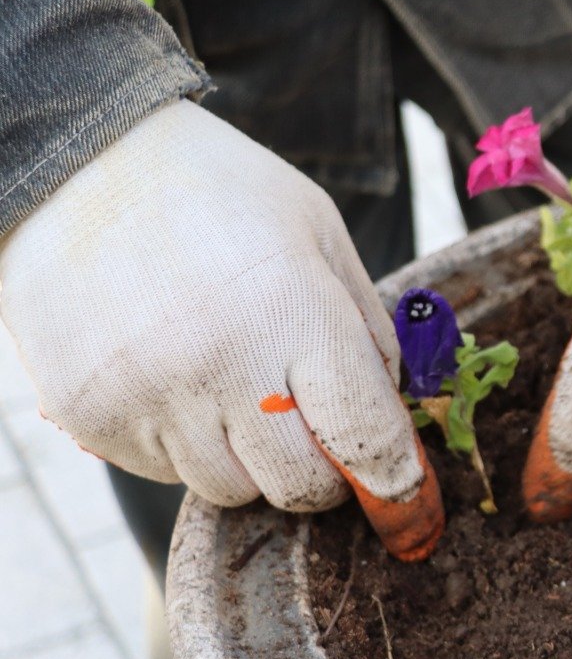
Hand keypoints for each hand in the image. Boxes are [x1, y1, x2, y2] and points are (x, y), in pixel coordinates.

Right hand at [0, 100, 442, 559]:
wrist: (80, 165)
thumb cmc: (223, 198)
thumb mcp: (321, 237)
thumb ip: (368, 334)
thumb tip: (401, 422)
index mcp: (294, 314)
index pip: (367, 439)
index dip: (396, 478)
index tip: (405, 493)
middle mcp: (221, 365)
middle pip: (302, 486)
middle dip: (323, 471)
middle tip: (315, 428)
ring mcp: (148, 396)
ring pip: (232, 490)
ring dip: (249, 460)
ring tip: (233, 385)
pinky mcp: (90, 417)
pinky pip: (166, 474)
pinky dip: (185, 447)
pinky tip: (175, 379)